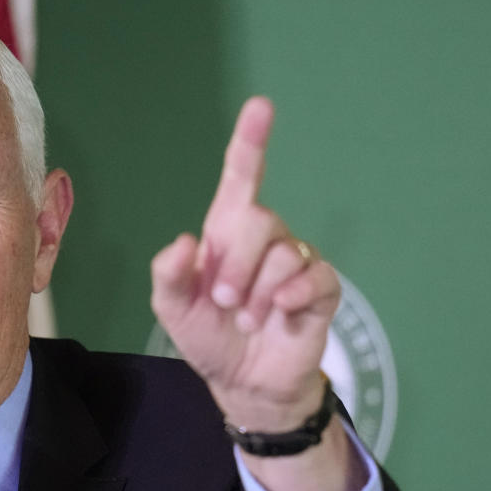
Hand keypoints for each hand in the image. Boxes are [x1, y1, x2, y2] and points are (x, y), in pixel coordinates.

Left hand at [151, 96, 339, 430]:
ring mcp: (295, 262)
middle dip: (236, 267)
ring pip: (283, 254)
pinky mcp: (322, 289)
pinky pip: (315, 277)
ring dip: (258, 296)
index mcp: (226, 233)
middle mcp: (263, 239)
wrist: (242, 383)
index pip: (241, 178)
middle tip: (226, 303)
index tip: (261, 107)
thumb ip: (169, 275)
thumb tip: (185, 242)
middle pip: (259, 219)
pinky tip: (279, 314)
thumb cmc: (209, 337)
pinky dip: (291, 297)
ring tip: (249, 321)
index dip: (250, 142)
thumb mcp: (173, 310)